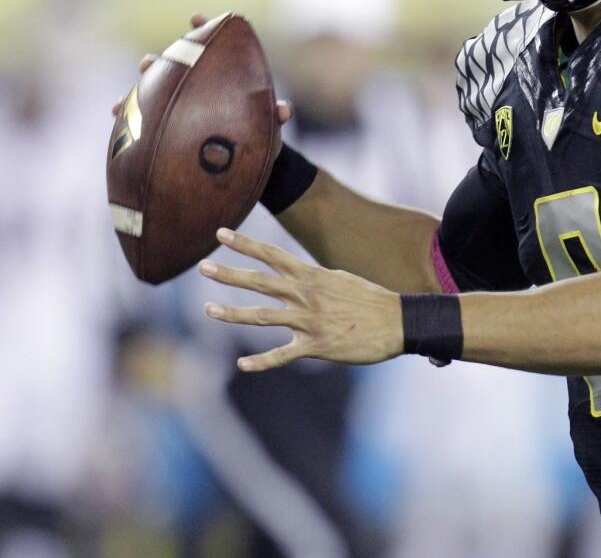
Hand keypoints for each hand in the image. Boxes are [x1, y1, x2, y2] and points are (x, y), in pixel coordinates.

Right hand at [110, 13, 292, 139]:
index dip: (203, 28)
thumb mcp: (268, 127)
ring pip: (155, 88)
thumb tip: (283, 110)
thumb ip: (275, 115)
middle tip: (149, 61)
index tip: (196, 16)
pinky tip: (115, 112)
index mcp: (220, 77)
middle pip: (174, 66)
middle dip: (160, 61)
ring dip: (141, 85)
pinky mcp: (167, 126)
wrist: (247, 165)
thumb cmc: (260, 137)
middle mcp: (196, 86)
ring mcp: (180, 105)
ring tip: (130, 87)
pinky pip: (145, 118)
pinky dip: (130, 113)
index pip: (211, 46)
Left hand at [199, 228, 403, 369]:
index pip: (272, 255)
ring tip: (208, 309)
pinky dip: (261, 362)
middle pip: (260, 281)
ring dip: (232, 314)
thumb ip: (314, 279)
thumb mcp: (340, 279)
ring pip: (262, 317)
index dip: (245, 244)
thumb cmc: (370, 301)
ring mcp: (309, 321)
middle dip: (229, 273)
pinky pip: (283, 355)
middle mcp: (306, 295)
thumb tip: (297, 276)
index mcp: (312, 277)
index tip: (221, 233)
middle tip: (202, 267)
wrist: (398, 323)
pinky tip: (242, 366)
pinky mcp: (317, 347)